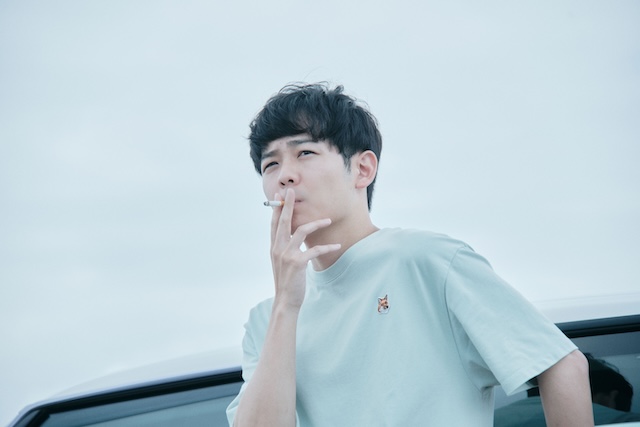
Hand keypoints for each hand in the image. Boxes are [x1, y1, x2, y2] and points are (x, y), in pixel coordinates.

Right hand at [270, 188, 340, 309]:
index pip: (274, 224)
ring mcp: (287, 255)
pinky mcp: (298, 263)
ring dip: (316, 223)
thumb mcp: (281, 262)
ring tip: (328, 220)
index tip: (279, 196)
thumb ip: (284, 248)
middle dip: (288, 205)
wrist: (285, 300)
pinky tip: (337, 245)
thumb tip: (291, 236)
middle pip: (283, 221)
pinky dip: (327, 247)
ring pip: (301, 231)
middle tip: (292, 191)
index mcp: (274, 247)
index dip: (277, 209)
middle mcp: (278, 248)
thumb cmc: (287, 280)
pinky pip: (315, 250)